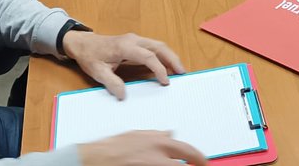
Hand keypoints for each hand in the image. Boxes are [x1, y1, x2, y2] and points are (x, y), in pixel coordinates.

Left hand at [62, 32, 185, 99]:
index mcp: (125, 46)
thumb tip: (124, 95)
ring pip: (159, 45)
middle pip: (159, 47)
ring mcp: (136, 39)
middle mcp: (133, 40)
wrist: (83, 44)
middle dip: (173, 59)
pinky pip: (154, 47)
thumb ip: (111, 83)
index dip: (159, 69)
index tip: (165, 82)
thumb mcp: (97, 72)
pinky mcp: (136, 42)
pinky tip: (167, 66)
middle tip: (182, 73)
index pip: (148, 56)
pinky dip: (163, 55)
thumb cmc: (90, 56)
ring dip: (170, 57)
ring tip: (179, 71)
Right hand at [79, 130, 207, 165]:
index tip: (203, 163)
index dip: (199, 159)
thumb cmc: (113, 147)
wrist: (95, 159)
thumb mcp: (137, 135)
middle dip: (195, 165)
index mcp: (159, 142)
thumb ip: (156, 137)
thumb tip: (170, 134)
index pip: (188, 151)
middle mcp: (158, 155)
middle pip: (185, 164)